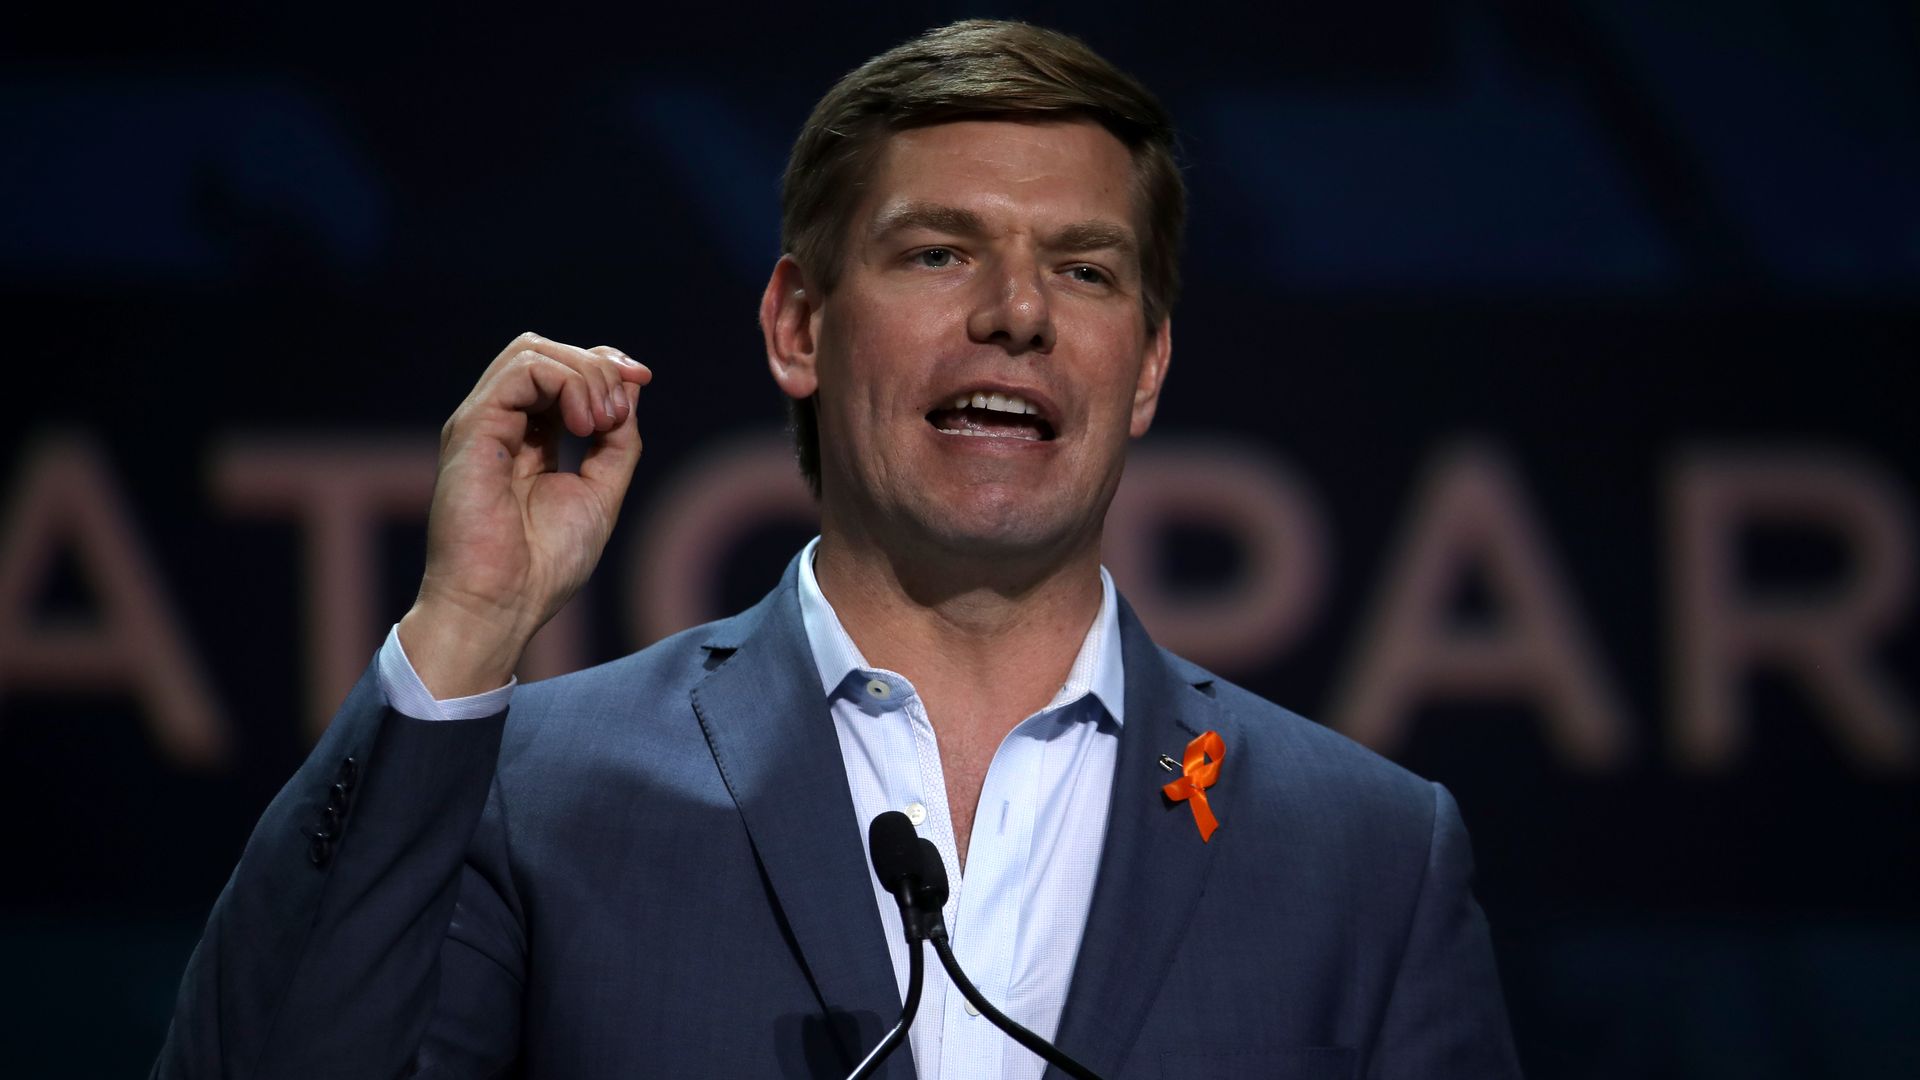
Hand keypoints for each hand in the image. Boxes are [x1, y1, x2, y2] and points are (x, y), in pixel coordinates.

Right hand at [398, 332, 651, 697]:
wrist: (502, 605)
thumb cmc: (544, 565)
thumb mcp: (600, 491)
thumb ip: (617, 440)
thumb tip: (631, 386)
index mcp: (525, 438)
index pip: (560, 370)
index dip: (604, 364)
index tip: (642, 379)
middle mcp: (499, 424)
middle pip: (546, 351)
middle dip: (598, 366)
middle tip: (618, 416)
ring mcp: (482, 422)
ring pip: (533, 350)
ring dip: (585, 375)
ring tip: (600, 423)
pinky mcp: (472, 427)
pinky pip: (523, 370)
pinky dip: (567, 384)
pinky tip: (583, 426)